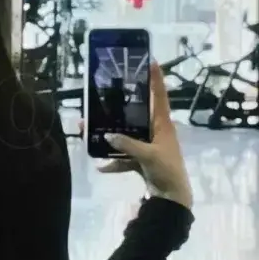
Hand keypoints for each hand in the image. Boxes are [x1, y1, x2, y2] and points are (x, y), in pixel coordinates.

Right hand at [100, 62, 192, 210]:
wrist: (172, 198)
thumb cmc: (166, 170)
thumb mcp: (148, 155)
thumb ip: (127, 144)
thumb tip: (106, 135)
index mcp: (163, 125)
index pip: (160, 96)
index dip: (156, 79)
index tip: (150, 60)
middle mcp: (155, 131)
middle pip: (136, 114)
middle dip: (119, 107)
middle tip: (105, 93)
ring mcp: (148, 145)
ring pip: (125, 135)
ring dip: (109, 135)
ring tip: (87, 128)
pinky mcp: (141, 160)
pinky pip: (124, 156)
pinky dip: (114, 162)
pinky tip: (101, 167)